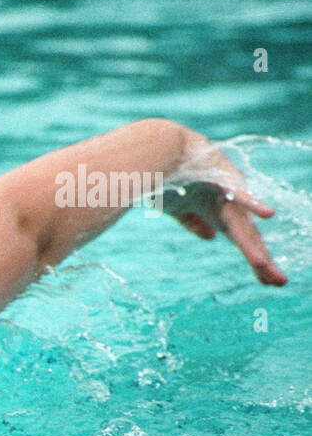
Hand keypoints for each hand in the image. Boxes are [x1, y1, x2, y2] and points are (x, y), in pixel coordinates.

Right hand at [160, 130, 287, 285]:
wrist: (156, 152)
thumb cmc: (166, 180)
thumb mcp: (178, 209)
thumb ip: (194, 222)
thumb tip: (210, 237)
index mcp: (220, 213)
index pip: (244, 240)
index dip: (256, 259)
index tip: (267, 282)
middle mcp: (229, 205)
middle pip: (249, 238)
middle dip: (262, 262)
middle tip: (278, 283)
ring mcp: (227, 193)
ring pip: (243, 225)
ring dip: (253, 247)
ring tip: (265, 267)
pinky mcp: (220, 179)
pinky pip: (237, 194)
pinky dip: (251, 203)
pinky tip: (267, 213)